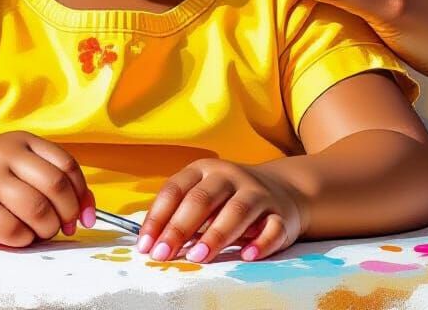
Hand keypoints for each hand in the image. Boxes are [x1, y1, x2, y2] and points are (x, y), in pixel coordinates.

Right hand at [0, 132, 94, 245]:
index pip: (66, 165)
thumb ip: (54, 177)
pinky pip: (13, 231)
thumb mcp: (21, 163)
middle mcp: (5, 155)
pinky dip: (25, 239)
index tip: (85, 215)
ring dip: (48, 228)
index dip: (82, 193)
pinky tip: (20, 235)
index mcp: (23, 140)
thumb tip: (88, 212)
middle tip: (64, 226)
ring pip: (37, 210)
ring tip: (42, 231)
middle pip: (55, 185)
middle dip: (68, 213)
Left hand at [138, 158, 302, 264]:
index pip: (175, 189)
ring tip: (198, 256)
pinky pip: (272, 227)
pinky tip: (247, 256)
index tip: (146, 245)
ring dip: (216, 234)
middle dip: (180, 227)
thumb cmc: (229, 197)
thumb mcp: (204, 195)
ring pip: (236, 210)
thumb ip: (181, 214)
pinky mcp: (280, 214)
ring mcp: (256, 193)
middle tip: (164, 253)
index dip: (158, 218)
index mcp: (204, 169)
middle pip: (202, 199)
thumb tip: (153, 242)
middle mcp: (229, 176)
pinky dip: (260, 242)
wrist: (282, 189)